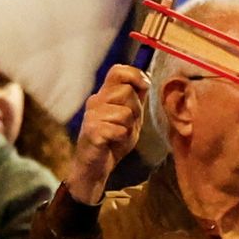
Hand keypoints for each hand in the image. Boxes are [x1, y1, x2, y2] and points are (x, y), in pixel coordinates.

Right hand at [66, 63, 145, 205]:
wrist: (95, 166)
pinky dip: (122, 138)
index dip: (134, 75)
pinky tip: (113, 142)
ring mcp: (92, 115)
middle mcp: (96, 100)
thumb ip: (137, 99)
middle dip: (135, 109)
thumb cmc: (113, 140)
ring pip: (125, 112)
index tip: (144, 86)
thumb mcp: (131, 117)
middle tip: (126, 124)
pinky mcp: (92, 131)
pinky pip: (119, 129)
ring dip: (128, 126)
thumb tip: (146, 78)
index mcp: (105, 95)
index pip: (118, 71)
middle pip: (126, 91)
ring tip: (119, 135)